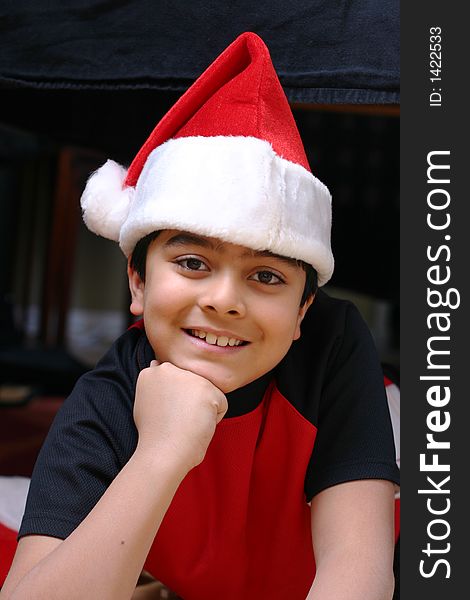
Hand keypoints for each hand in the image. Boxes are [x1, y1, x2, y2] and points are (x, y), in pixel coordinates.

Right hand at [133, 360, 227, 474]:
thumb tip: (156, 363)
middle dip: (189, 402)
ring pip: (207, 394)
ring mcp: (188, 377)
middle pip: (193, 385)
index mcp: (152, 372)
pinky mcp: (207, 388)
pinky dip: (214, 419)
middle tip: (175, 420)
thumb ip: (155, 383)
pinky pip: (221, 405)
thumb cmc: (155, 436)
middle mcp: (168, 368)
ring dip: (201, 409)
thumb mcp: (145, 401)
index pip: (176, 381)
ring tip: (184, 423)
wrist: (162, 453)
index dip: (174, 402)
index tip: (166, 415)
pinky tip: (196, 425)